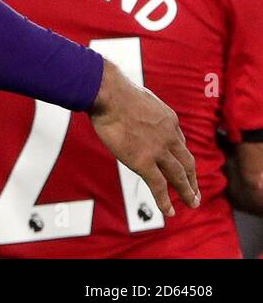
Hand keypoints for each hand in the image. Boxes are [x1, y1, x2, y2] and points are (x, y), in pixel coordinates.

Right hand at [88, 59, 199, 216]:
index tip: (180, 165)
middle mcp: (169, 136)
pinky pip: (159, 186)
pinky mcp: (144, 161)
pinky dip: (165, 201)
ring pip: (179, 176)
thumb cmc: (115, 91)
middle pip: (187, 162)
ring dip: (187, 191)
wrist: (108, 93)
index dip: (180, 155)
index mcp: (169, 120)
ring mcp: (158, 150)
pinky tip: (169, 211)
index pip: (179, 141)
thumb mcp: (138, 96)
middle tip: (195, 191)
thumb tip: (127, 108)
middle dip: (192, 179)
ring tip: (191, 203)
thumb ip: (141, 109)